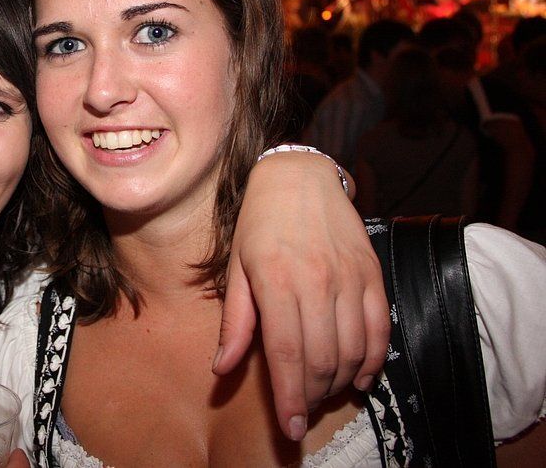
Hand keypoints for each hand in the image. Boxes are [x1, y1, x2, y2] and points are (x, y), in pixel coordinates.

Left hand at [214, 151, 389, 440]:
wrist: (299, 176)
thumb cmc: (258, 223)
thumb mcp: (235, 268)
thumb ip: (235, 322)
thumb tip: (223, 368)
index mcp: (277, 281)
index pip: (288, 354)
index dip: (290, 397)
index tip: (289, 427)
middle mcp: (318, 281)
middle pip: (322, 359)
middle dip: (312, 396)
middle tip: (301, 411)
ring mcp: (350, 278)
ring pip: (353, 350)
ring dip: (339, 382)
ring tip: (323, 394)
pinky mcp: (372, 274)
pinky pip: (380, 329)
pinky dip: (373, 360)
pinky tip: (359, 377)